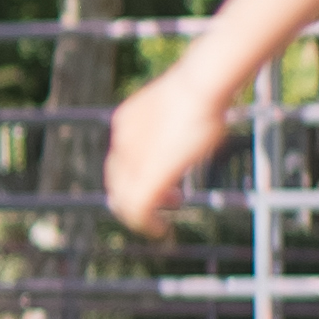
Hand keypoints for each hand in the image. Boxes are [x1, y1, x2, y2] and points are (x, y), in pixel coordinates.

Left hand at [104, 66, 229, 233]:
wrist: (198, 88)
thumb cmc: (201, 93)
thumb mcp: (180, 108)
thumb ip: (174, 123)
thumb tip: (196, 119)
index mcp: (126, 123)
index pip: (120, 160)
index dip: (135, 175)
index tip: (162, 179)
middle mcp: (122, 143)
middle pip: (117, 182)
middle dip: (134, 197)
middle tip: (162, 205)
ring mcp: (133, 161)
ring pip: (123, 199)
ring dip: (140, 214)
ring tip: (158, 220)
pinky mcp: (149, 177)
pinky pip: (138, 210)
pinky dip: (146, 224)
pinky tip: (160, 230)